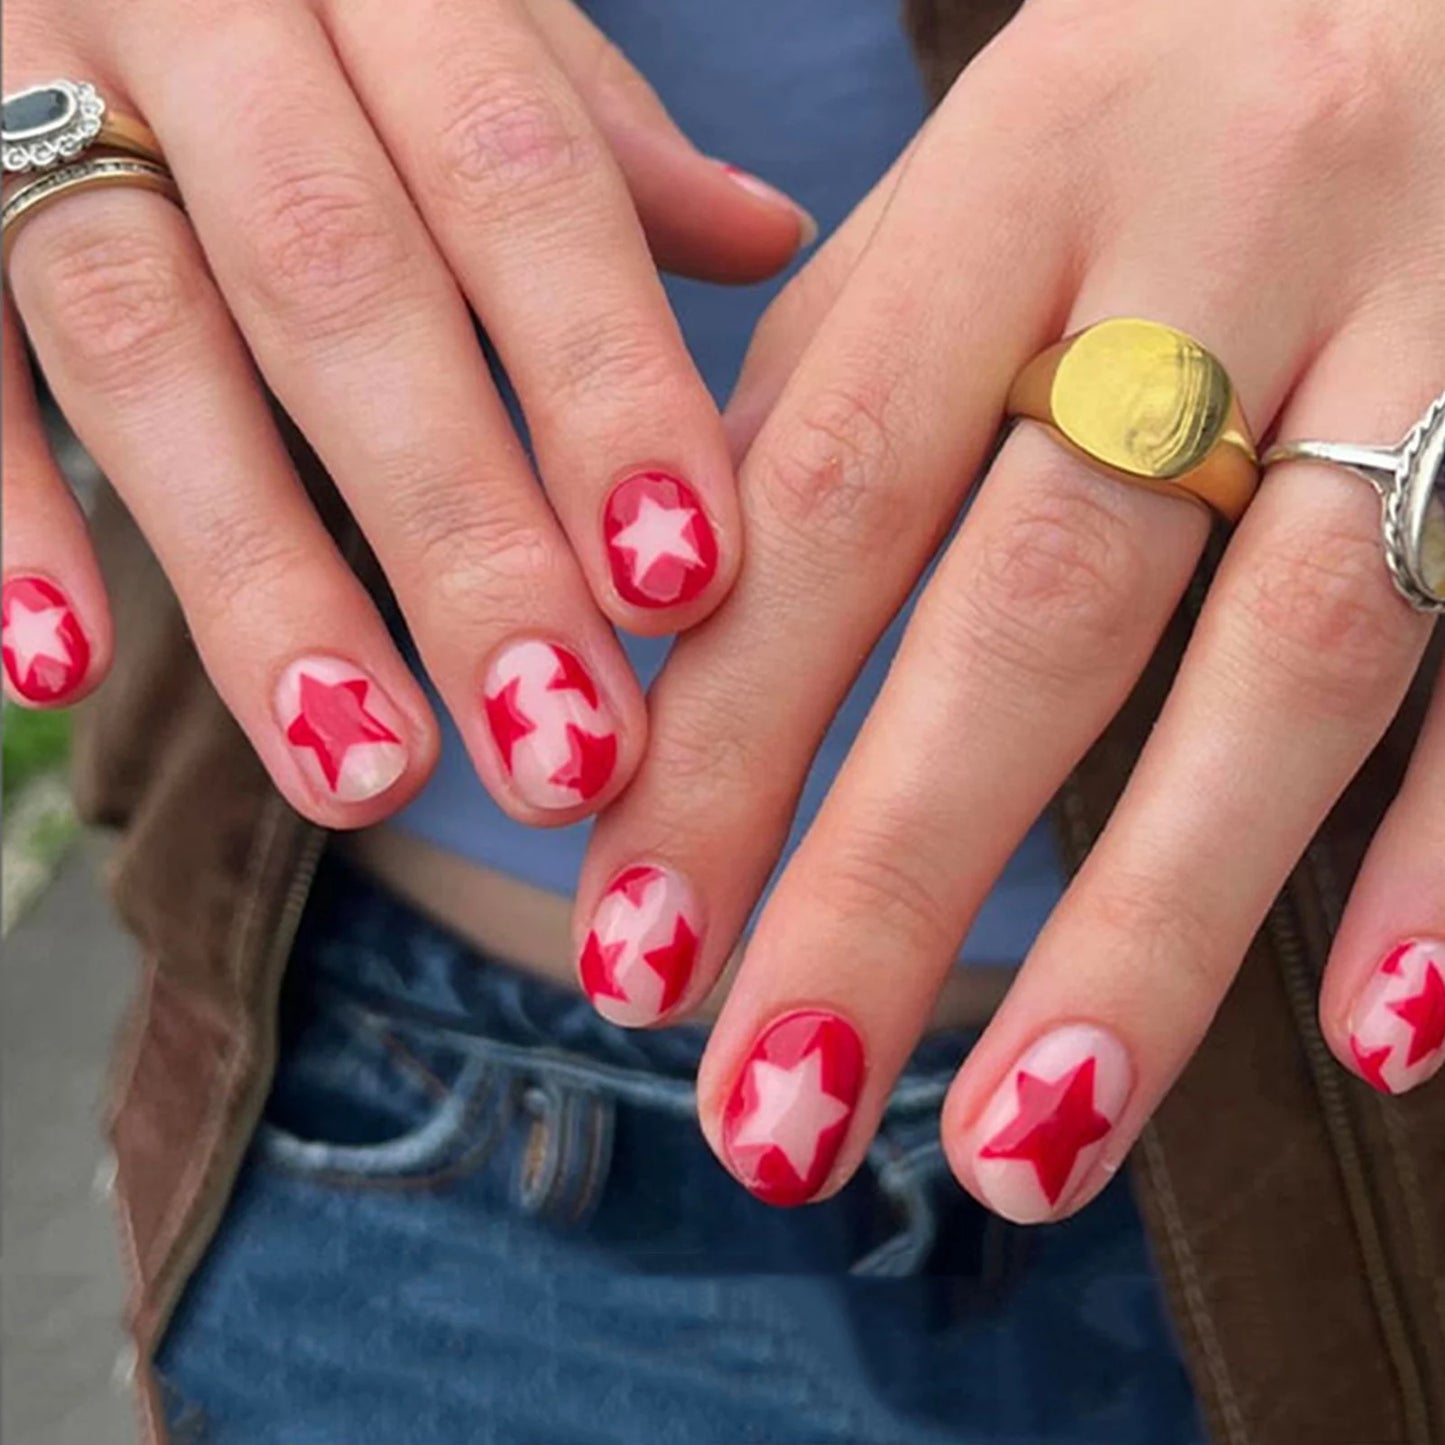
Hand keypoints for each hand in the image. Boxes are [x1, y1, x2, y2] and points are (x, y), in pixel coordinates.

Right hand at [1, 0, 812, 824]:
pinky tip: (64, 671)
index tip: (685, 585)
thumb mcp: (461, 19)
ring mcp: (26, 83)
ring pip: (142, 343)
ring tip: (368, 774)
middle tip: (560, 749)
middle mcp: (203, 13)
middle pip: (343, 286)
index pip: (520, 175)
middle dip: (460, 536)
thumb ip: (587, 137)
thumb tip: (766, 236)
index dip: (604, 382)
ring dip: (262, 583)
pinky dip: (7, 513)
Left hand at [575, 0, 1444, 1217]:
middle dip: (885, 886)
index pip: (830, 493)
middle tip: (773, 1119)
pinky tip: (1371, 1030)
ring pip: (1287, 666)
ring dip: (1142, 933)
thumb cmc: (1169, 94)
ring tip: (1018, 1144)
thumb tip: (687, 627)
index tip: (630, 952)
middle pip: (1030, 609)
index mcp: (1032, 163)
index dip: (720, 740)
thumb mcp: (982, 189)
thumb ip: (842, 388)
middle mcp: (1234, 230)